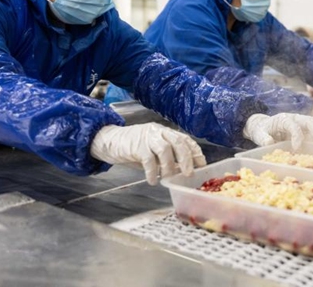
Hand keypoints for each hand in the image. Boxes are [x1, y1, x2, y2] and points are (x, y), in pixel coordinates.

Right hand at [90, 123, 206, 184]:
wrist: (110, 141)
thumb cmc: (133, 148)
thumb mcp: (153, 151)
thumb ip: (166, 158)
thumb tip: (182, 172)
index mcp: (165, 132)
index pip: (185, 139)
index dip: (195, 151)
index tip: (202, 164)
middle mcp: (158, 132)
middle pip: (178, 142)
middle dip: (186, 159)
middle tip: (189, 174)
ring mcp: (147, 137)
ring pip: (165, 149)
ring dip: (170, 166)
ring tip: (169, 178)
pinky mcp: (136, 145)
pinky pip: (148, 159)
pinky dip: (153, 172)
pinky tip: (153, 180)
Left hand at [243, 113, 312, 149]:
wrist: (262, 127)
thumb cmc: (261, 130)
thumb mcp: (258, 134)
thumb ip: (263, 138)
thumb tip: (269, 142)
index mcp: (283, 119)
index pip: (293, 125)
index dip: (296, 135)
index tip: (296, 148)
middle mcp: (294, 119)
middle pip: (309, 120)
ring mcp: (300, 124)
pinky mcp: (304, 131)